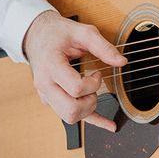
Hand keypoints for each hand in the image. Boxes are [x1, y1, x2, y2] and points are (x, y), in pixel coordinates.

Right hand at [23, 10, 126, 131]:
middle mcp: (45, 85)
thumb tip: (121, 62)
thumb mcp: (82, 32)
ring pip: (69, 117)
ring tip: (91, 90)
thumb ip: (103, 46)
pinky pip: (71, 117)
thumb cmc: (57, 33)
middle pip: (71, 110)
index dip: (93, 83)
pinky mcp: (52, 100)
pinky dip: (92, 121)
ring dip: (88, 108)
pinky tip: (109, 125)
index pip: (75, 88)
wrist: (37, 36)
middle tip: (93, 84)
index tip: (96, 73)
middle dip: (91, 100)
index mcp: (51, 67)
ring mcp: (47, 95)